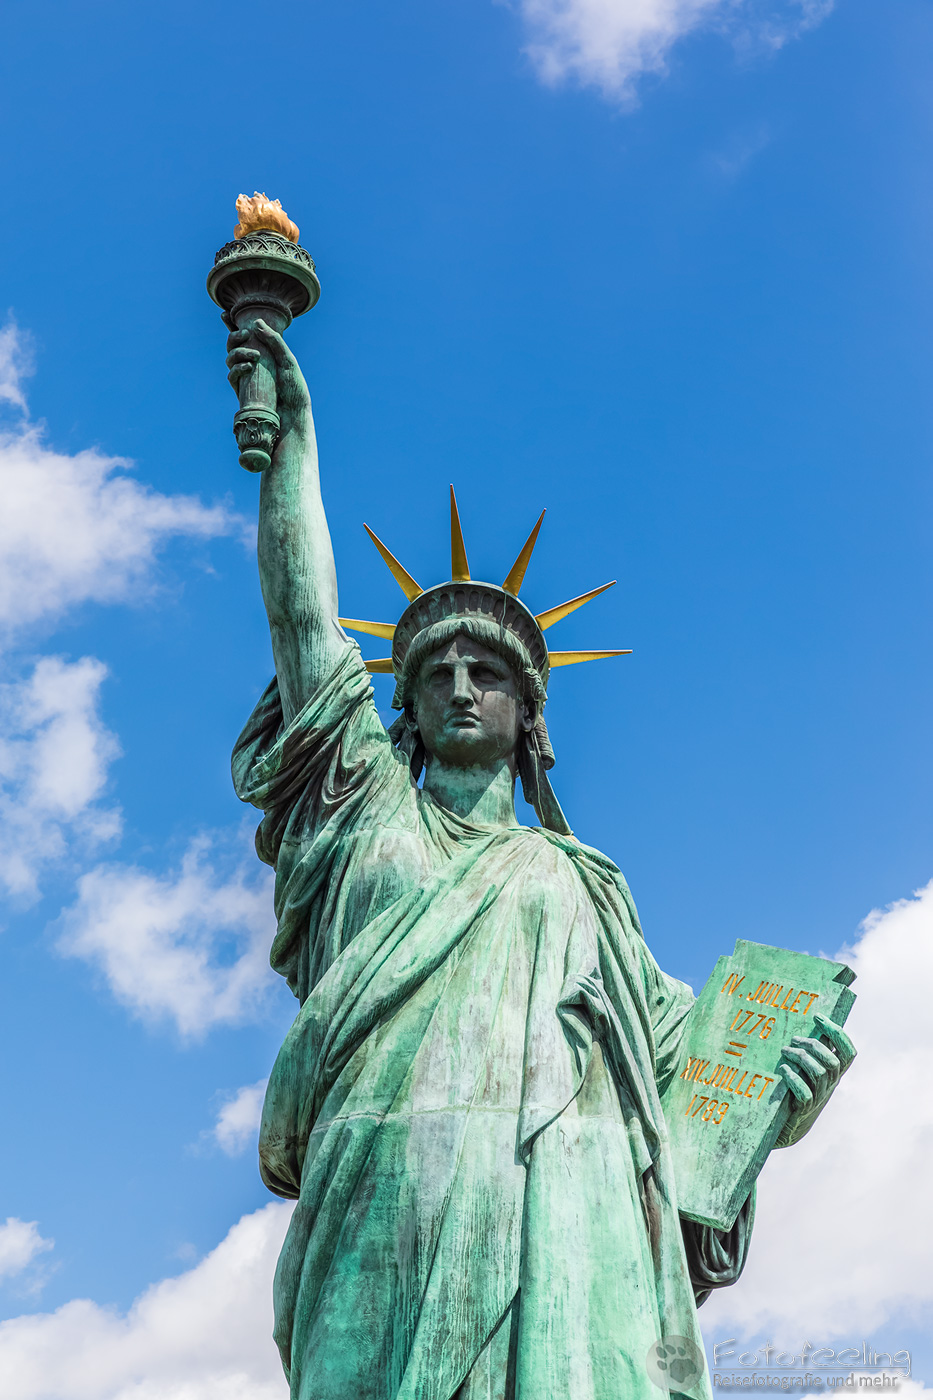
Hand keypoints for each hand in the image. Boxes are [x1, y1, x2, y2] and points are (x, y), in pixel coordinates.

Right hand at [225, 318, 311, 438]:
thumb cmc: (294, 388)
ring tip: (254, 356)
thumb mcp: (288, 361)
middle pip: (233, 345)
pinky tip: (248, 367)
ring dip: (238, 352)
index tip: (226, 314)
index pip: (246, 337)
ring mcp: (246, 377)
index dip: (232, 325)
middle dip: (234, 336)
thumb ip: (274, 341)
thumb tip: (256, 322)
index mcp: (263, 354)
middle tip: (246, 334)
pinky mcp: (242, 391)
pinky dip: (237, 368)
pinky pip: (231, 375)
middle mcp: (252, 364)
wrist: (293, 414)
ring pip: (230, 358)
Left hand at [774, 1013, 855, 1147]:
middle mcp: (830, 1085)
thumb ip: (810, 1054)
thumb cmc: (795, 1093)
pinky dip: (794, 1078)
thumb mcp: (807, 1072)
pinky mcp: (803, 1110)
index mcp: (834, 1074)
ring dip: (800, 1058)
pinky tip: (783, 1070)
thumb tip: (803, 1025)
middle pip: (832, 1061)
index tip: (818, 1017)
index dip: (837, 1033)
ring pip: (819, 1074)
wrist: (788, 1129)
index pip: (849, 1053)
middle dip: (813, 1045)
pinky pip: (805, 1093)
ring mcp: (819, 1098)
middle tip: (794, 1039)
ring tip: (784, 1052)